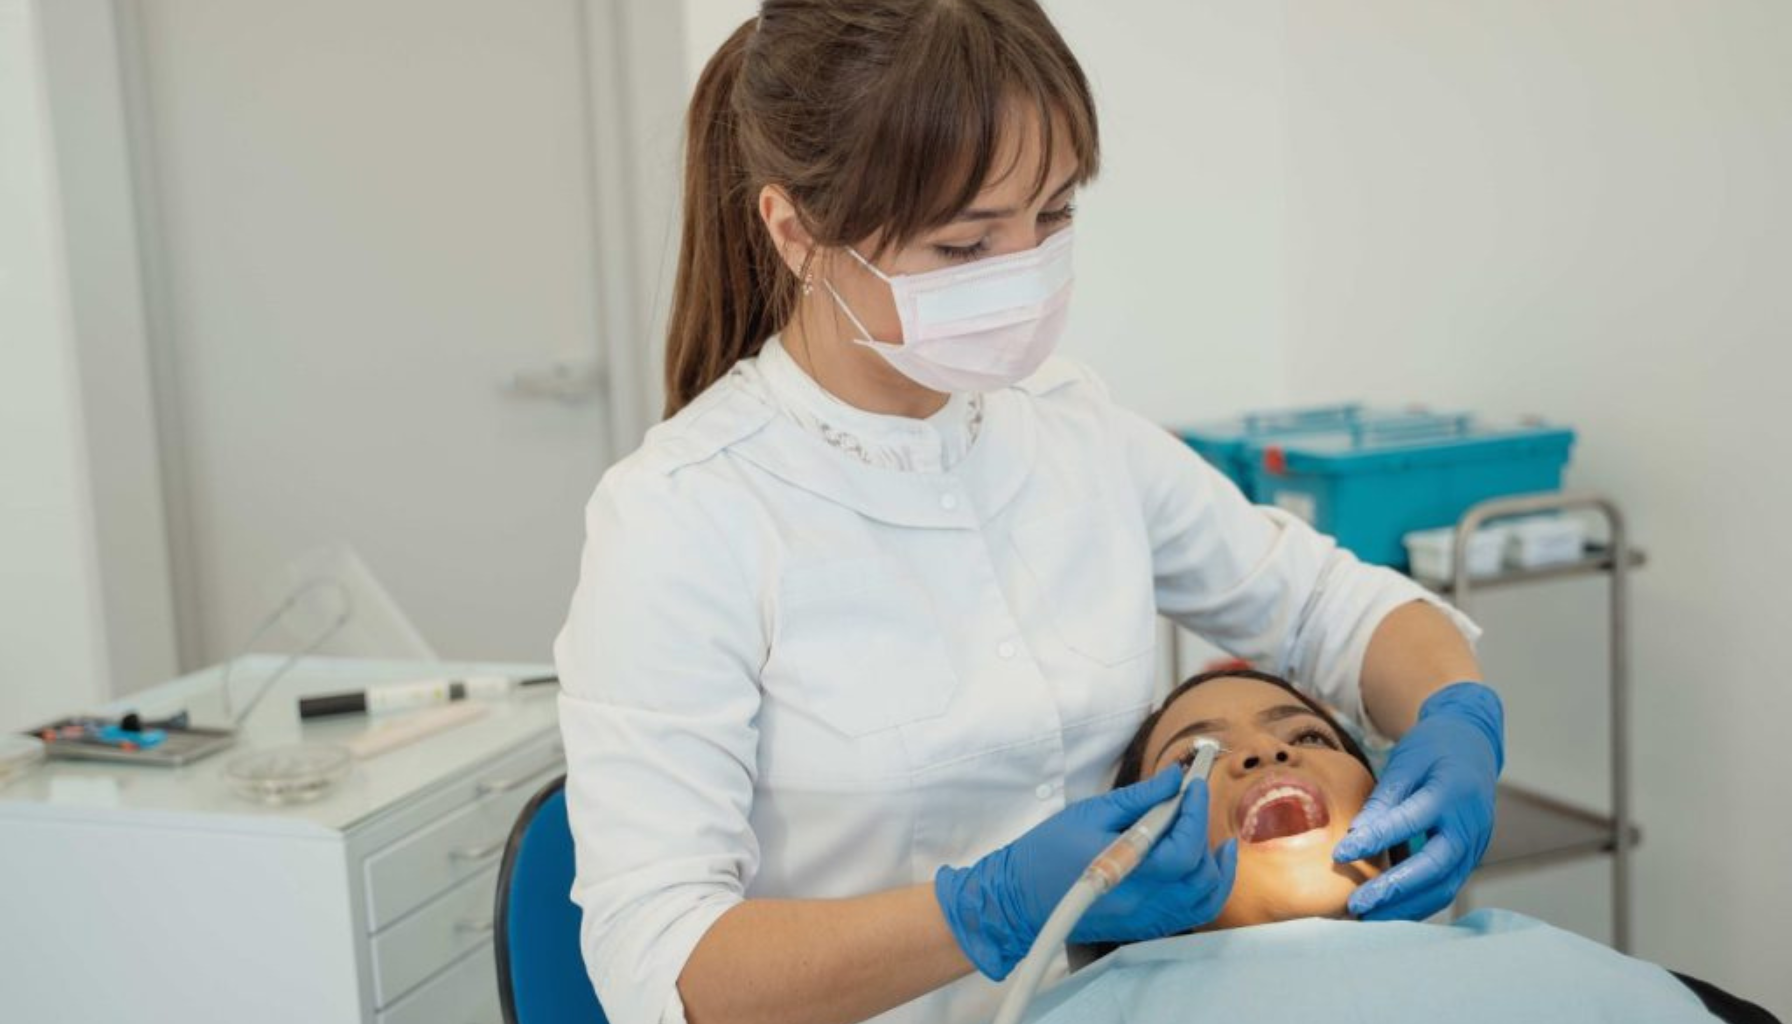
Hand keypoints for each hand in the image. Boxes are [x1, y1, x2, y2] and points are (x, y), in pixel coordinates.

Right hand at [935, 766, 1237, 979]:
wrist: (1019, 899)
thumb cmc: (1047, 852)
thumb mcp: (1091, 813)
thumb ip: (1139, 798)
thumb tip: (1175, 778)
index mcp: (1127, 871)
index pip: (1183, 848)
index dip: (1196, 812)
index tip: (1194, 784)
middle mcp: (1143, 902)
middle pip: (1199, 873)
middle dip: (1202, 831)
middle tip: (1191, 800)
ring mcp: (1146, 920)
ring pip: (1204, 899)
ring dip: (1216, 866)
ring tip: (1213, 836)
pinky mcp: (1145, 927)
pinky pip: (1191, 913)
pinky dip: (1206, 889)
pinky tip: (1205, 864)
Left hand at [1333, 681, 1503, 920]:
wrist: (1473, 745)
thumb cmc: (1433, 750)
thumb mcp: (1407, 762)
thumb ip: (1384, 799)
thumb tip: (1355, 834)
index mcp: (1451, 792)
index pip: (1410, 821)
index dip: (1374, 839)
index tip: (1339, 854)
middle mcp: (1469, 825)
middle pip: (1434, 867)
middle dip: (1394, 890)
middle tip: (1356, 905)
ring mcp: (1476, 845)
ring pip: (1444, 887)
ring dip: (1406, 907)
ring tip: (1367, 918)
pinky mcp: (1471, 858)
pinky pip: (1447, 887)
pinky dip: (1419, 903)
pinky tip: (1389, 912)